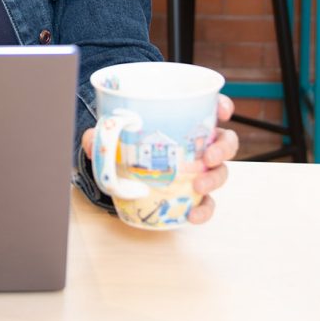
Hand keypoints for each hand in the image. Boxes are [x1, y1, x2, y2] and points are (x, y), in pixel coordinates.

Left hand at [81, 93, 238, 224]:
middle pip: (225, 140)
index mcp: (184, 120)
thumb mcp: (111, 133)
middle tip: (209, 157)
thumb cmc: (126, 141)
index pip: (211, 106)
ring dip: (215, 179)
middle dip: (223, 148)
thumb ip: (101, 135)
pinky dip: (204, 209)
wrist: (123, 169)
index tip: (222, 110)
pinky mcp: (193, 192)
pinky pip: (207, 201)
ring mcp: (199, 168)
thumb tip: (94, 140)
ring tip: (199, 186)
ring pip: (222, 171)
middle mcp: (197, 142)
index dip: (222, 106)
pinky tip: (193, 214)